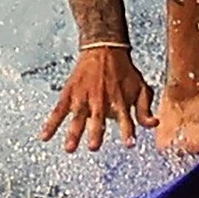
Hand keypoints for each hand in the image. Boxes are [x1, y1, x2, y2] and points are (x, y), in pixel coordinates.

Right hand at [40, 45, 155, 152]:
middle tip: (94, 146)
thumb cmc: (125, 72)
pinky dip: (51, 124)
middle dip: (96, 132)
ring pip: (77, 117)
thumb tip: (155, 124)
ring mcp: (84, 97)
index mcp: (119, 100)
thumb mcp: (141, 88)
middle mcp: (101, 100)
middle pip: (98, 119)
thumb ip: (145, 109)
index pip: (125, 119)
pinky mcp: (70, 93)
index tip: (129, 144)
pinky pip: (58, 110)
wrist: (105, 49)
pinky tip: (44, 137)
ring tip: (70, 148)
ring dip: (73, 133)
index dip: (128, 131)